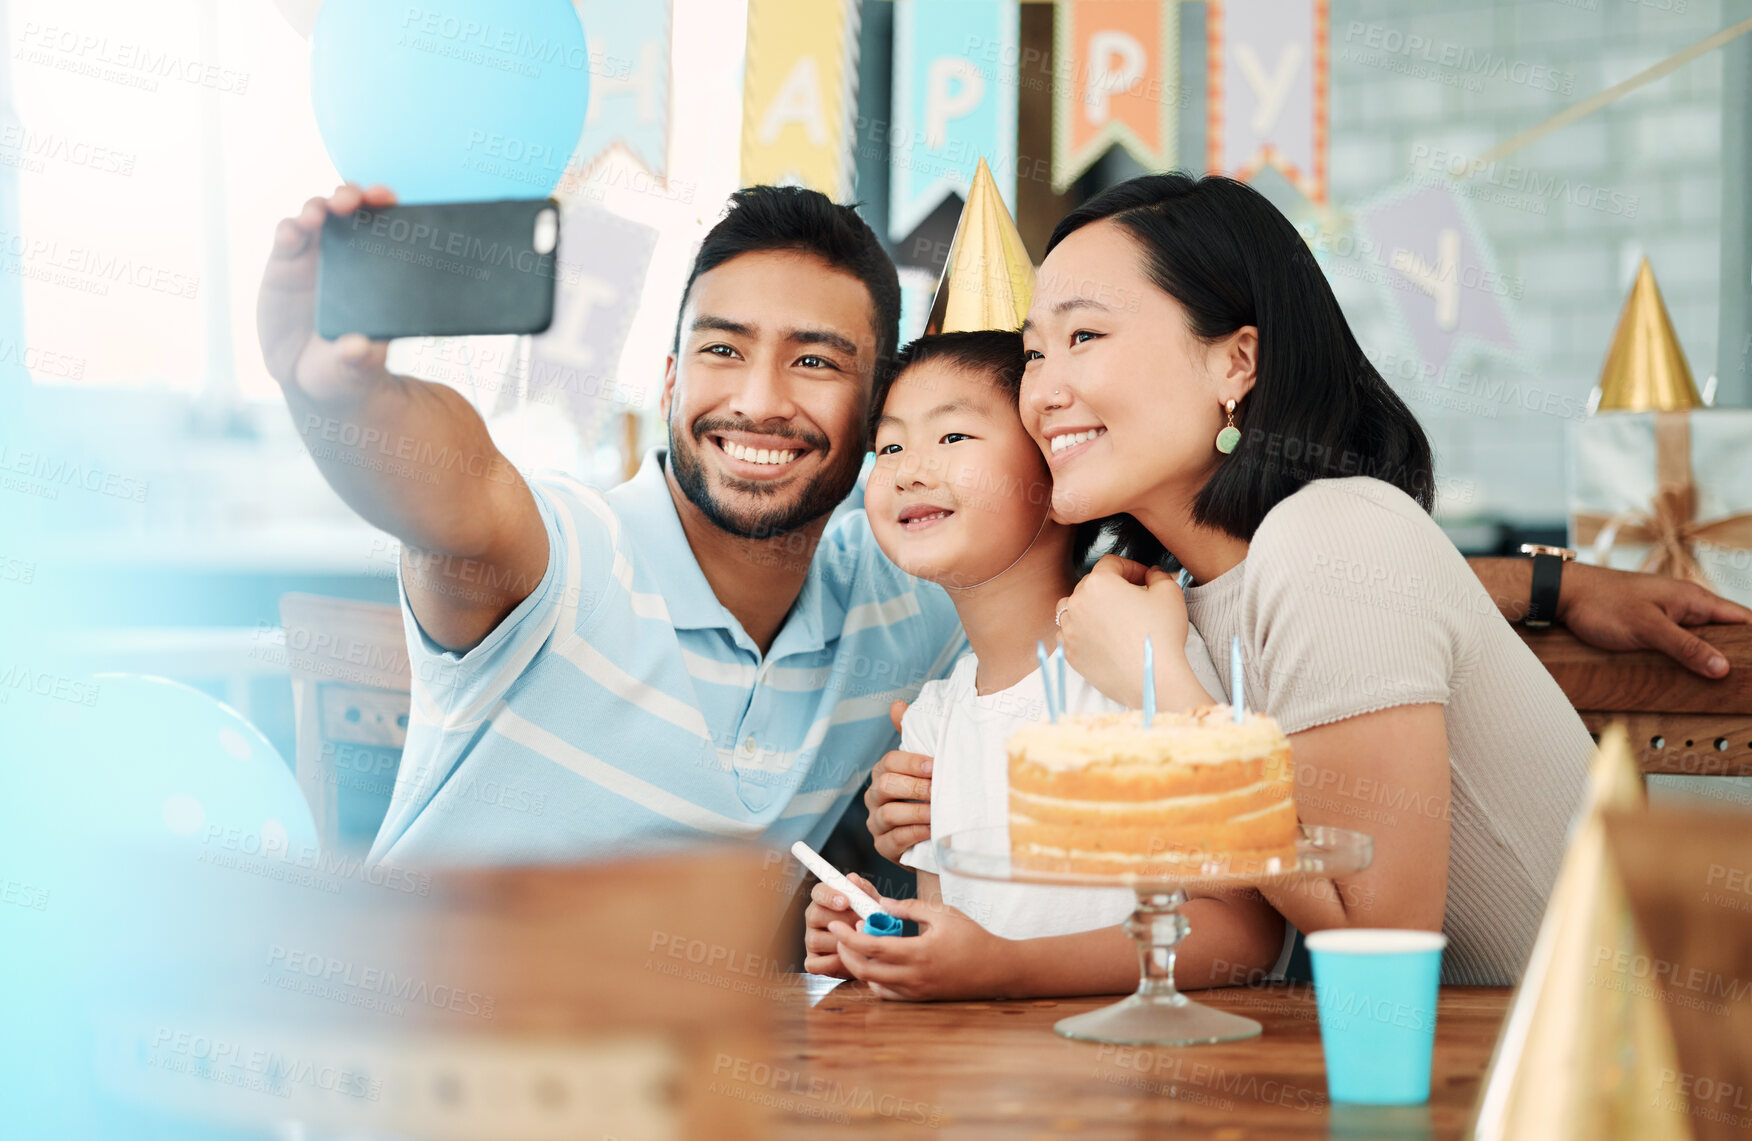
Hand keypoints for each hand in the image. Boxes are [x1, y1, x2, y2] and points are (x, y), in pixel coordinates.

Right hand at [257, 182, 397, 402]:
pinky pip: (286, 237)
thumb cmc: (346, 365)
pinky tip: (292, 234)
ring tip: (318, 216)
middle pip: (350, 209)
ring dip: (318, 208)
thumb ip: (361, 360)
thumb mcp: (358, 368)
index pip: (385, 226)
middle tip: (350, 200)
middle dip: (350, 195)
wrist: (306, 374)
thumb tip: (359, 349)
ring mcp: (314, 256)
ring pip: (316, 216)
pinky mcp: (284, 263)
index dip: (386, 206)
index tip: (387, 198)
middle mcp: (348, 254)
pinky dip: (289, 230)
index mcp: (377, 270)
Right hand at [802, 872, 881, 977]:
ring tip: (859, 944)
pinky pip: (815, 964)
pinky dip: (832, 964)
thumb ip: (864, 891)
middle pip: (815, 914)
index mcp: (826, 899)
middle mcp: (814, 917)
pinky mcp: (813, 961)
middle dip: (840, 921)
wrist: (875, 950)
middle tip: (860, 926)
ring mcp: (812, 939)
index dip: (830, 895)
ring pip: (816, 940)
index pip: (819, 891)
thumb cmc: (870, 922)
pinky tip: (849, 959)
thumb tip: (853, 880)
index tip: (846, 901)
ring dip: (840, 944)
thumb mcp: (873, 904)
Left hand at [826, 895, 1005, 1000]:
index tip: (836, 925)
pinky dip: (875, 979)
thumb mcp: (943, 914)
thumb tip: (883, 905)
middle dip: (846, 951)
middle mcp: (914, 977)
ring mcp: (916, 991)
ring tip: (860, 944)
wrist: (997, 969)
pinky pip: (888, 993)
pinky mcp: (920, 999)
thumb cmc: (973, 938)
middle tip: (842, 934)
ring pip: (873, 983)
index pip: (872, 947)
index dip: (849, 936)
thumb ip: (910, 908)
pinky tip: (878, 962)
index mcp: (918, 952)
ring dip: (860, 964)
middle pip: (865, 970)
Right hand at [865, 700, 931, 863]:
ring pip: (890, 814)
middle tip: (939, 790)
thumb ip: (912, 736)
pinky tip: (933, 830)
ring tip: (940, 812)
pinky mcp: (883, 847)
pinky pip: (895, 839)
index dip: (912, 763)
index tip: (935, 765)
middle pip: (886, 786)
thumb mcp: (923, 765)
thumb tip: (897, 705)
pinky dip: (916, 833)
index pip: (890, 762)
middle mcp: (874, 796)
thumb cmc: (928, 794)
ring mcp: (876, 823)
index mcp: (883, 773)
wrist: (933, 835)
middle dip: (915, 787)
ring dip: (918, 812)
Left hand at [1057, 554, 1193, 706]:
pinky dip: (1082, 630)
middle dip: (1112, 588)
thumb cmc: (1160, 636)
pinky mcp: (1069, 652)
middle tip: (1133, 599)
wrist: (1152, 679)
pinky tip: (1102, 636)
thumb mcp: (1169, 593)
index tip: (1143, 578)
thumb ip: (1158, 575)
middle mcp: (1077, 603)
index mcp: (1098, 583)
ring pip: (1075, 607)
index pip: (1111, 563)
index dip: (1131, 567)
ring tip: (1112, 616)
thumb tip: (1152, 574)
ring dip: (1091, 607)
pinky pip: (1070, 633)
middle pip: (1091, 584)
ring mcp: (1070, 629)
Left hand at [1558, 561, 1751, 677]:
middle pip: (1725, 632)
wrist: (1564, 593)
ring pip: (1702, 638)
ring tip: (1722, 685)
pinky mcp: (1651, 624)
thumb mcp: (1648, 628)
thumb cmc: (1602, 603)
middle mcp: (1686, 604)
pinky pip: (1680, 642)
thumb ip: (1685, 646)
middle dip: (1737, 655)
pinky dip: (1689, 656)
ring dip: (1711, 658)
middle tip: (1742, 682)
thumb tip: (1723, 667)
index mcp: (1694, 598)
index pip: (1744, 620)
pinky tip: (1690, 675)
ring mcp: (1668, 614)